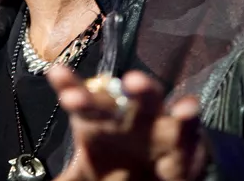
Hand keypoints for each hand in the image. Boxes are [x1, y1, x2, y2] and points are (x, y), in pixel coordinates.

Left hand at [47, 67, 208, 180]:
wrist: (160, 177)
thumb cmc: (118, 168)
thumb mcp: (88, 176)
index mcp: (97, 121)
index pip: (80, 99)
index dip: (68, 85)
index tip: (56, 74)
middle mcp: (124, 116)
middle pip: (109, 99)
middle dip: (95, 95)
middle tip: (76, 96)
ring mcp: (155, 122)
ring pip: (150, 100)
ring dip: (144, 90)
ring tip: (134, 81)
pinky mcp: (184, 136)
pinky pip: (187, 126)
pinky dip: (187, 116)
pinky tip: (186, 107)